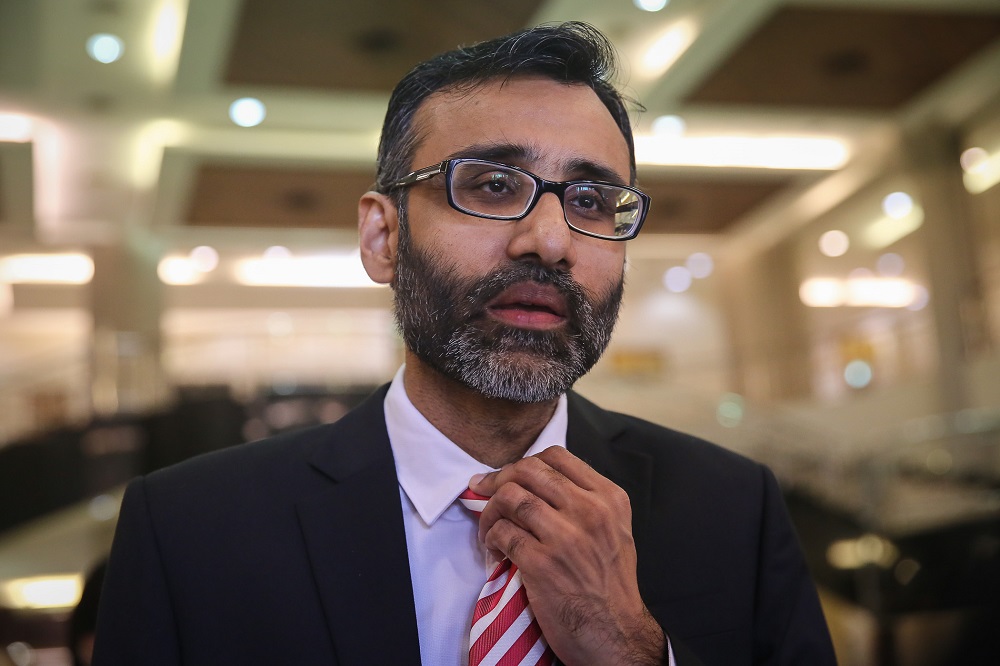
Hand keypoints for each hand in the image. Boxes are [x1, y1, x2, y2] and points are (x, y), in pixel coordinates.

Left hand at [470, 446, 665, 665]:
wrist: (616, 633)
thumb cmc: (611, 585)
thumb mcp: (614, 530)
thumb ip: (586, 501)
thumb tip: (537, 483)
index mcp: (609, 498)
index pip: (556, 457)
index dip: (523, 463)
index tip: (507, 477)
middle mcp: (590, 511)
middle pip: (528, 471)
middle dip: (498, 479)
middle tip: (484, 492)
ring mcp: (565, 537)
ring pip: (509, 497)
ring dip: (489, 512)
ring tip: (489, 528)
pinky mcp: (542, 564)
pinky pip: (502, 533)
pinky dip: (490, 539)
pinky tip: (495, 551)